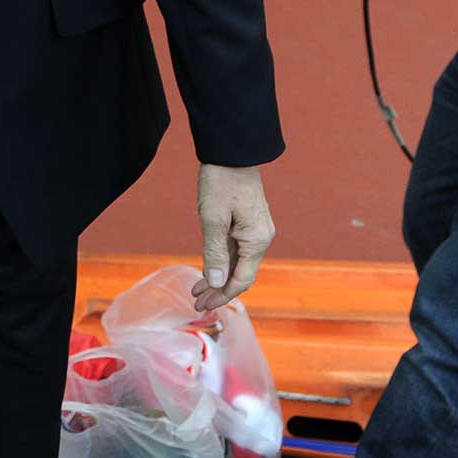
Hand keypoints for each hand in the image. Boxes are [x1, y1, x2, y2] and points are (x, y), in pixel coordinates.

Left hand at [193, 163, 274, 310]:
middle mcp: (261, 238)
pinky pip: (236, 249)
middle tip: (197, 303)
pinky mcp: (248, 222)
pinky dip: (221, 261)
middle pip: (241, 274)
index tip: (202, 305)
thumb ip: (215, 253)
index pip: (241, 280)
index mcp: (257, 240)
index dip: (222, 295)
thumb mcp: (213, 219)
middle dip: (219, 290)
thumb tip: (217, 284)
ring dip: (218, 277)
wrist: (232, 151)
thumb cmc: (221, 182)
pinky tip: (207, 269)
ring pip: (237, 262)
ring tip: (197, 290)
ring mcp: (255, 230)